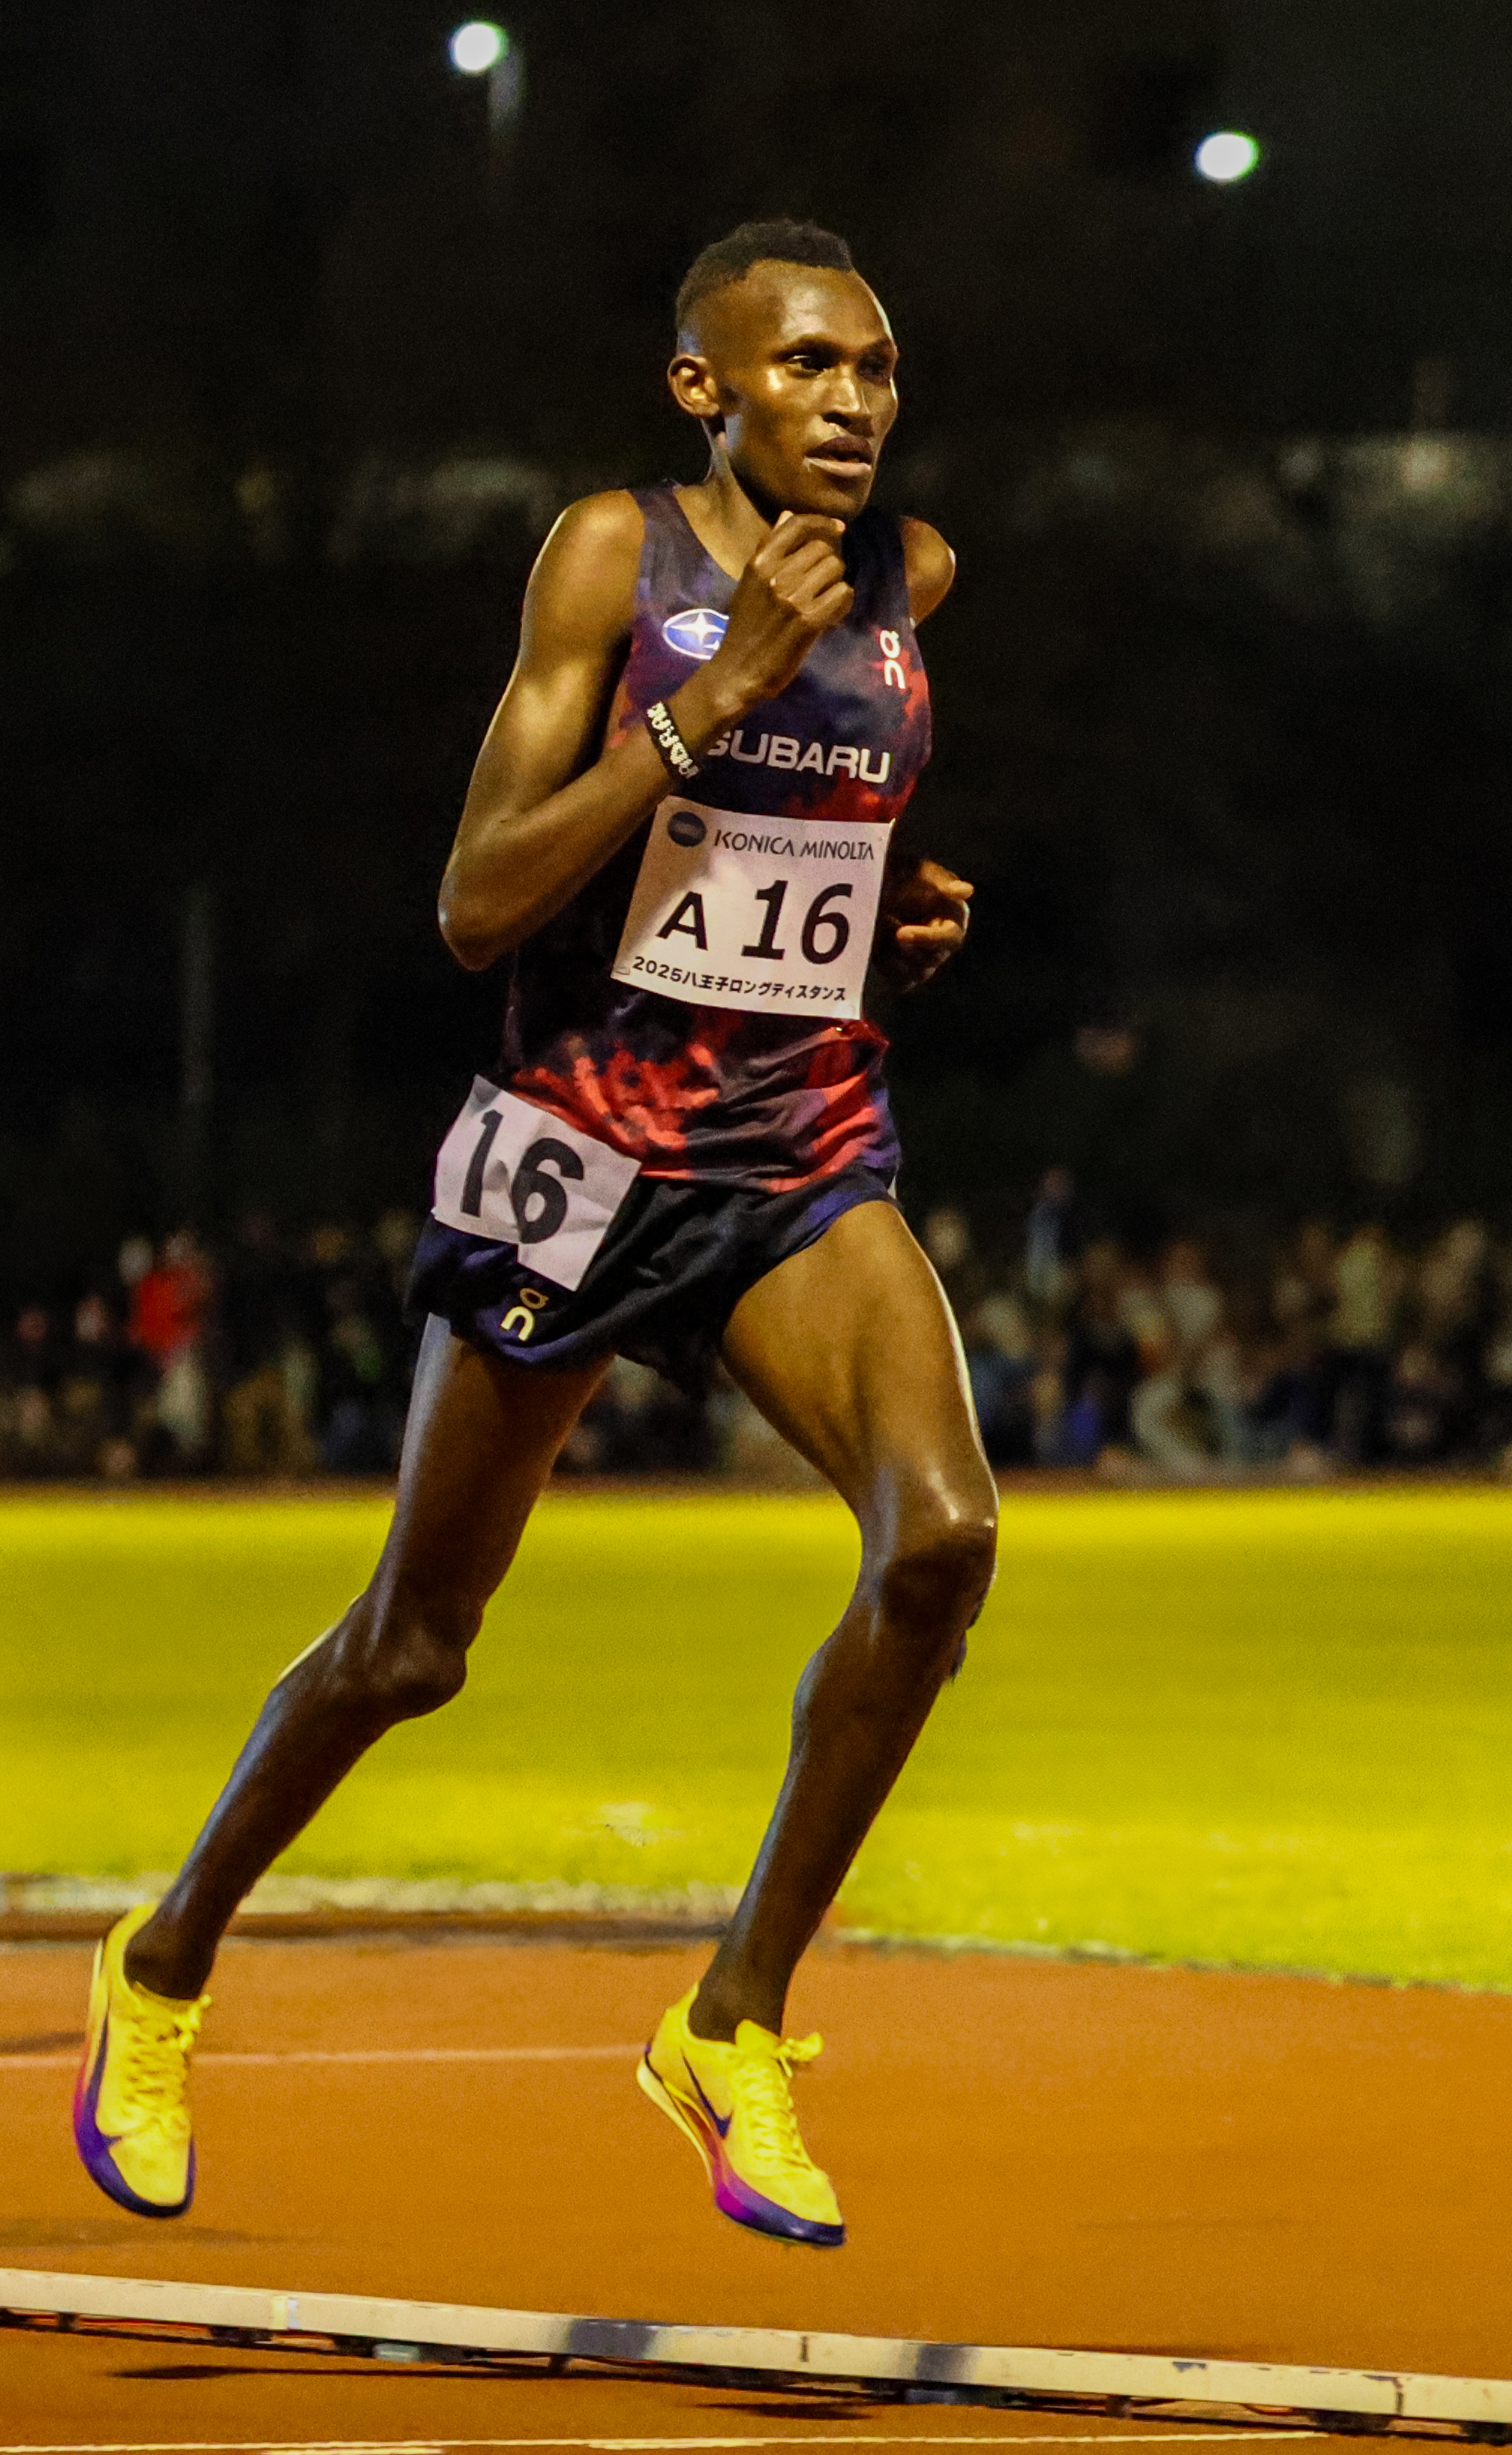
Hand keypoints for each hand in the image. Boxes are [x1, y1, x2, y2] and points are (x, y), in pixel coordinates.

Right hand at [700, 513, 853, 719]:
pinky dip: (842, 604)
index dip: (823, 522)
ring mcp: (792, 598)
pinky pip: (842, 594)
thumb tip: (787, 515)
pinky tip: (831, 616)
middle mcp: (776, 575)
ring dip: (836, 584)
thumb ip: (769, 549)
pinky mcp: (808, 621)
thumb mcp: (749, 583)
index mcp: (759, 563)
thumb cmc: (745, 629)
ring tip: (825, 601)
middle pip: (824, 549)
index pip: (797, 525)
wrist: (737, 672)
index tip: (838, 528)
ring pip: (836, 569)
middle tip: (824, 585)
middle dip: (830, 564)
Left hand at [873, 854, 973, 991]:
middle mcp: (944, 942)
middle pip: (931, 960)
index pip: (951, 938)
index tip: (900, 934)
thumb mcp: (919, 871)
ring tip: (880, 927)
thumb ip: (941, 881)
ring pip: (917, 973)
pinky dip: (888, 967)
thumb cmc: (901, 875)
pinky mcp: (908, 972)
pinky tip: (876, 945)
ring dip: (894, 955)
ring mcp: (927, 959)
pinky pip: (902, 983)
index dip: (927, 939)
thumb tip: (966, 891)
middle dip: (904, 946)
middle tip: (883, 921)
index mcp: (955, 918)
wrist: (874, 886)